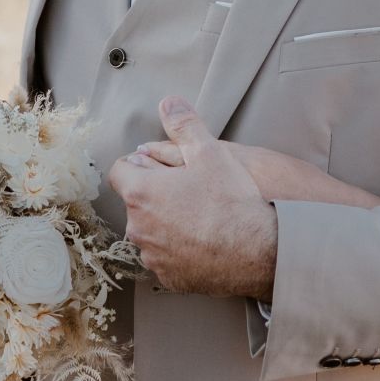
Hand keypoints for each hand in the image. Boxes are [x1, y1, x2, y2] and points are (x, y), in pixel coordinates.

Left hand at [107, 97, 279, 298]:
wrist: (259, 251)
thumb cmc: (232, 200)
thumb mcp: (210, 151)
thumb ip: (184, 125)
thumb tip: (167, 102)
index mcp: (141, 193)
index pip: (120, 171)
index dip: (140, 165)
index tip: (160, 167)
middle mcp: (138, 228)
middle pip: (136, 203)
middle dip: (154, 194)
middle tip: (187, 189)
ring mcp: (153, 256)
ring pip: (150, 232)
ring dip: (165, 223)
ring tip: (198, 216)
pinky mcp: (169, 278)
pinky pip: (166, 258)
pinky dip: (178, 249)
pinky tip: (203, 241)